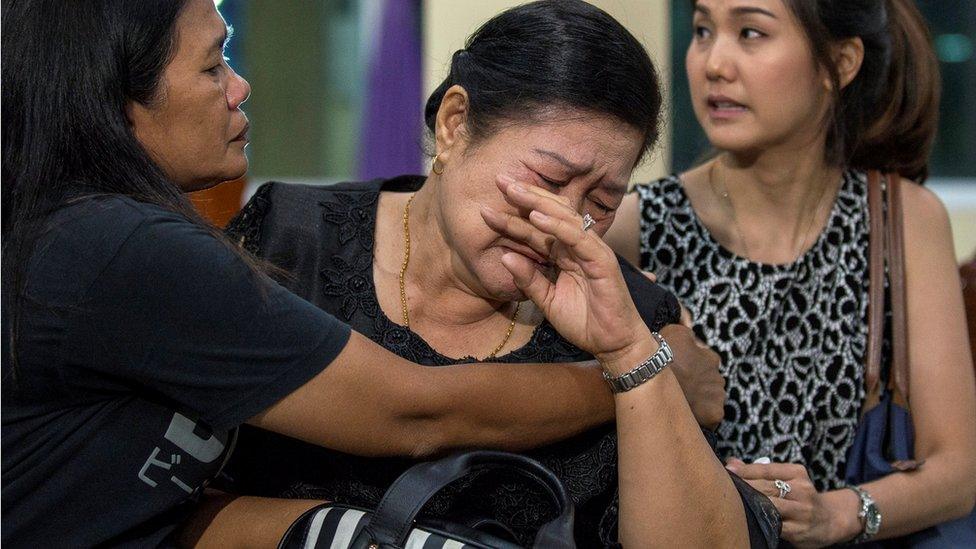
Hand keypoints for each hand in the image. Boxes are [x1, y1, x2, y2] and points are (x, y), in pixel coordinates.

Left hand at [481, 175, 652, 366]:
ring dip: (538, 203)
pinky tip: (537, 217)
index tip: (485, 207)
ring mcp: (591, 251)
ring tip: (514, 191)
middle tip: (500, 180)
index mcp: (564, 254)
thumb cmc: (585, 322)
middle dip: (525, 196)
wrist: (613, 344)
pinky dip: (557, 226)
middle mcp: (577, 247)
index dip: (513, 216)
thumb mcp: (547, 301)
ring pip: (564, 218)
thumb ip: (528, 280)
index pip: (536, 229)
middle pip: (550, 214)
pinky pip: (577, 238)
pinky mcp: (602, 260)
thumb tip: (504, 257)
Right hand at [661, 325, 724, 428]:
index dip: (690, 366)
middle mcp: (718, 376)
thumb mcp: (674, 331)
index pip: (705, 361)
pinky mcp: (714, 414)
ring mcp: (717, 396)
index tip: (677, 370)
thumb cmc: (662, 355)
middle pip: (708, 382)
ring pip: (710, 399)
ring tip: (681, 403)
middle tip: (678, 388)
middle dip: (697, 384)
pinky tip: (688, 415)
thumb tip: (690, 322)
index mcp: (711, 357)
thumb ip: (686, 326)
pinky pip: (711, 416)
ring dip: (699, 400)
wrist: (650, 379)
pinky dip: (702, 416)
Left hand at [725, 459, 858, 546]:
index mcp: (797, 473)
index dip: (744, 471)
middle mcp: (802, 490)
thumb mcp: (788, 478)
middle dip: (744, 487)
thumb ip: (761, 471)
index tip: (727, 471)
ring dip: (749, 503)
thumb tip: (731, 462)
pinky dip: (760, 520)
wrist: (831, 520)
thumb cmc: (801, 497)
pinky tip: (747, 518)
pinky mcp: (798, 530)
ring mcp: (801, 511)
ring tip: (732, 502)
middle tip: (722, 486)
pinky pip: (774, 525)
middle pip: (765, 487)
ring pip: (769, 506)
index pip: (766, 469)